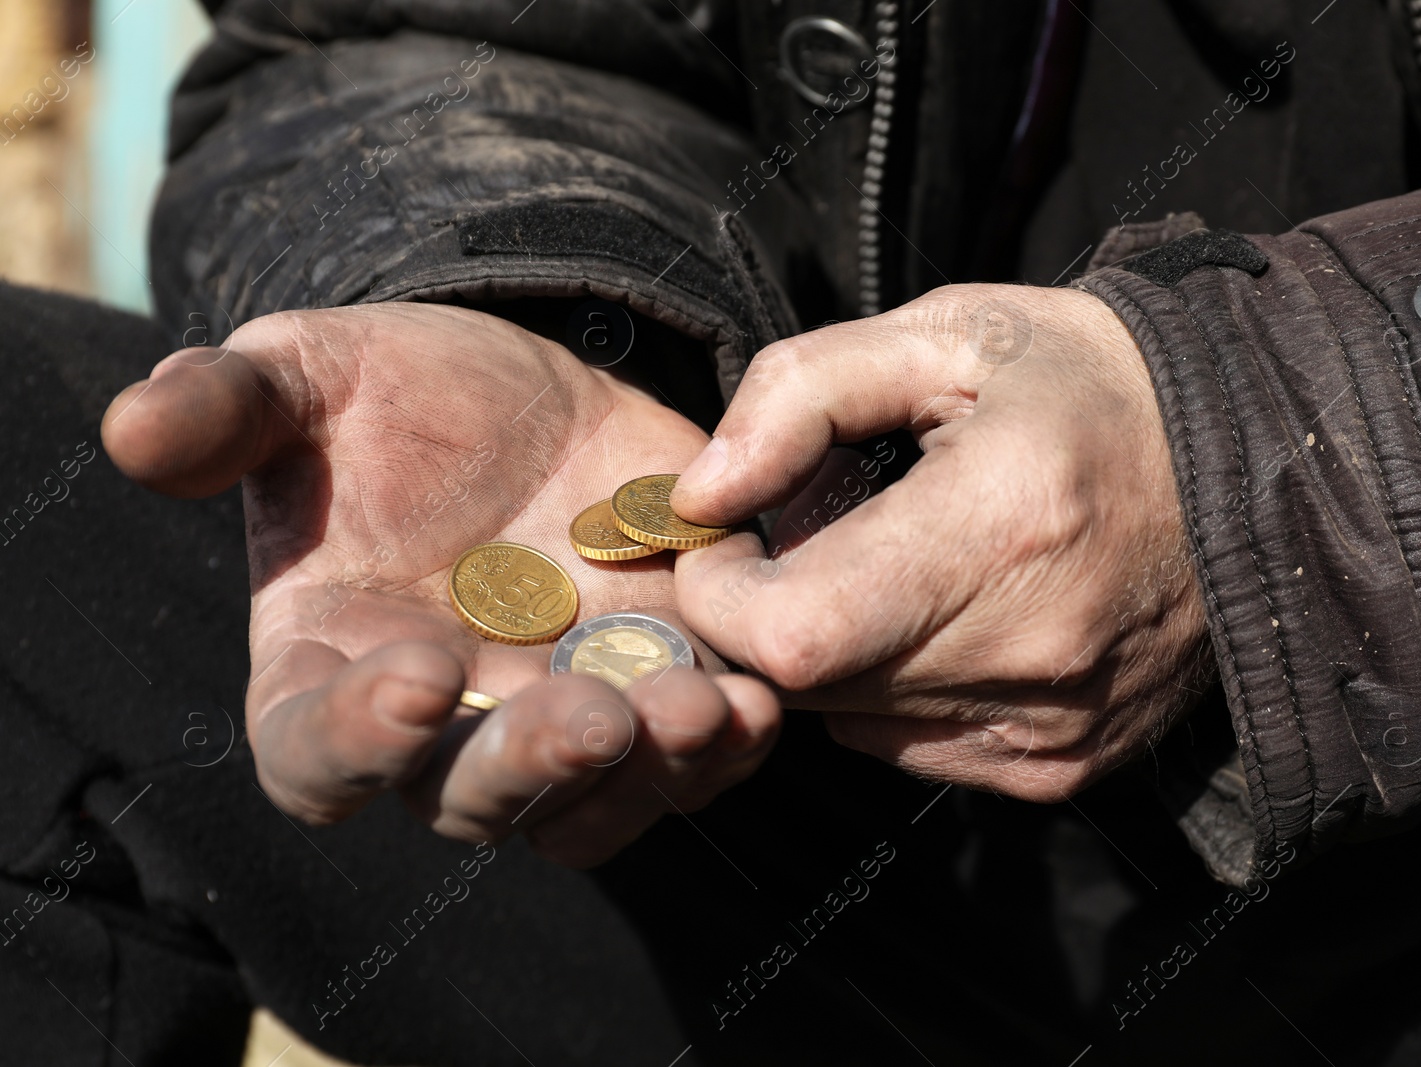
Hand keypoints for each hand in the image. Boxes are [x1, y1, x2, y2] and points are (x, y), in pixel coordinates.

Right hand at [102, 303, 778, 865]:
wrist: (527, 397)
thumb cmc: (391, 399)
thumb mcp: (307, 376)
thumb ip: (226, 409)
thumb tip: (130, 431)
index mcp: (330, 670)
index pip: (317, 753)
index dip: (355, 738)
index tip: (416, 675)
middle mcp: (446, 729)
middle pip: (474, 800)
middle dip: (531, 768)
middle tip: (589, 719)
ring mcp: (559, 724)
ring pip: (597, 803)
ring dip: (652, 771)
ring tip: (707, 708)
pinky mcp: (657, 696)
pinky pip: (693, 760)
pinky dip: (730, 744)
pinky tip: (763, 700)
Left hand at [670, 284, 1210, 801]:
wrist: (1252, 461)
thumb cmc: (1091, 384)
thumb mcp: (944, 333)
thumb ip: (799, 395)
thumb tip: (700, 494)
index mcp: (1000, 528)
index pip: (790, 632)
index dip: (721, 589)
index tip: (730, 535)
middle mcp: (1030, 652)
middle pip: (809, 684)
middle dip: (769, 613)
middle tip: (809, 536)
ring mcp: (1050, 726)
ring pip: (850, 721)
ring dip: (835, 652)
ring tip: (895, 567)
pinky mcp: (1061, 765)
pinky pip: (911, 748)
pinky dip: (895, 688)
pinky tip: (948, 617)